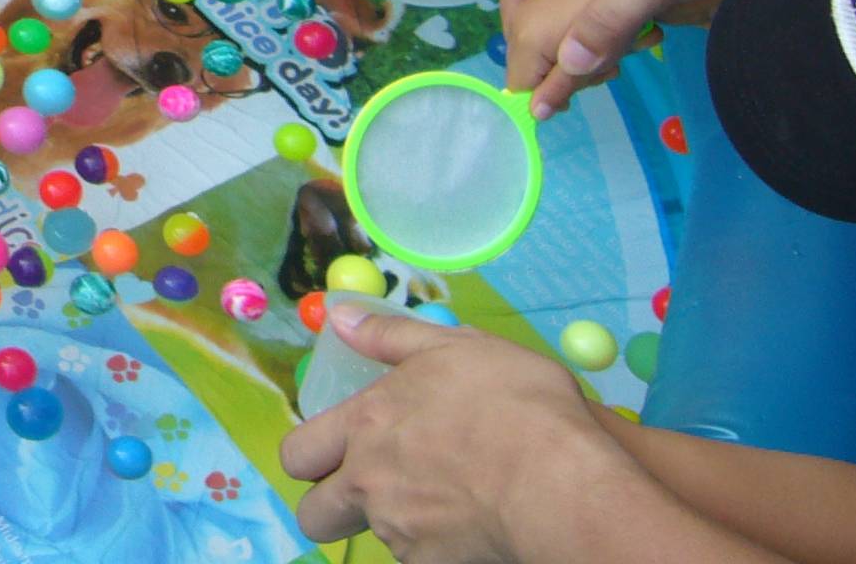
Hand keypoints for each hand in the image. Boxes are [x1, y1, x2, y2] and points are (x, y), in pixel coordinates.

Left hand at [281, 308, 634, 562]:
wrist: (558, 481)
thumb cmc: (513, 402)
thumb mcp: (453, 346)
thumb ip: (389, 335)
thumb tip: (340, 316)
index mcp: (364, 425)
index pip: (297, 453)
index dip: (309, 456)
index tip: (333, 454)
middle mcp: (367, 481)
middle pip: (314, 513)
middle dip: (328, 506)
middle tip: (364, 492)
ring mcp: (397, 528)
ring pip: (372, 534)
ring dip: (392, 521)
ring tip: (440, 499)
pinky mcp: (430, 563)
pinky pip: (419, 556)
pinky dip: (437, 544)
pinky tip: (470, 522)